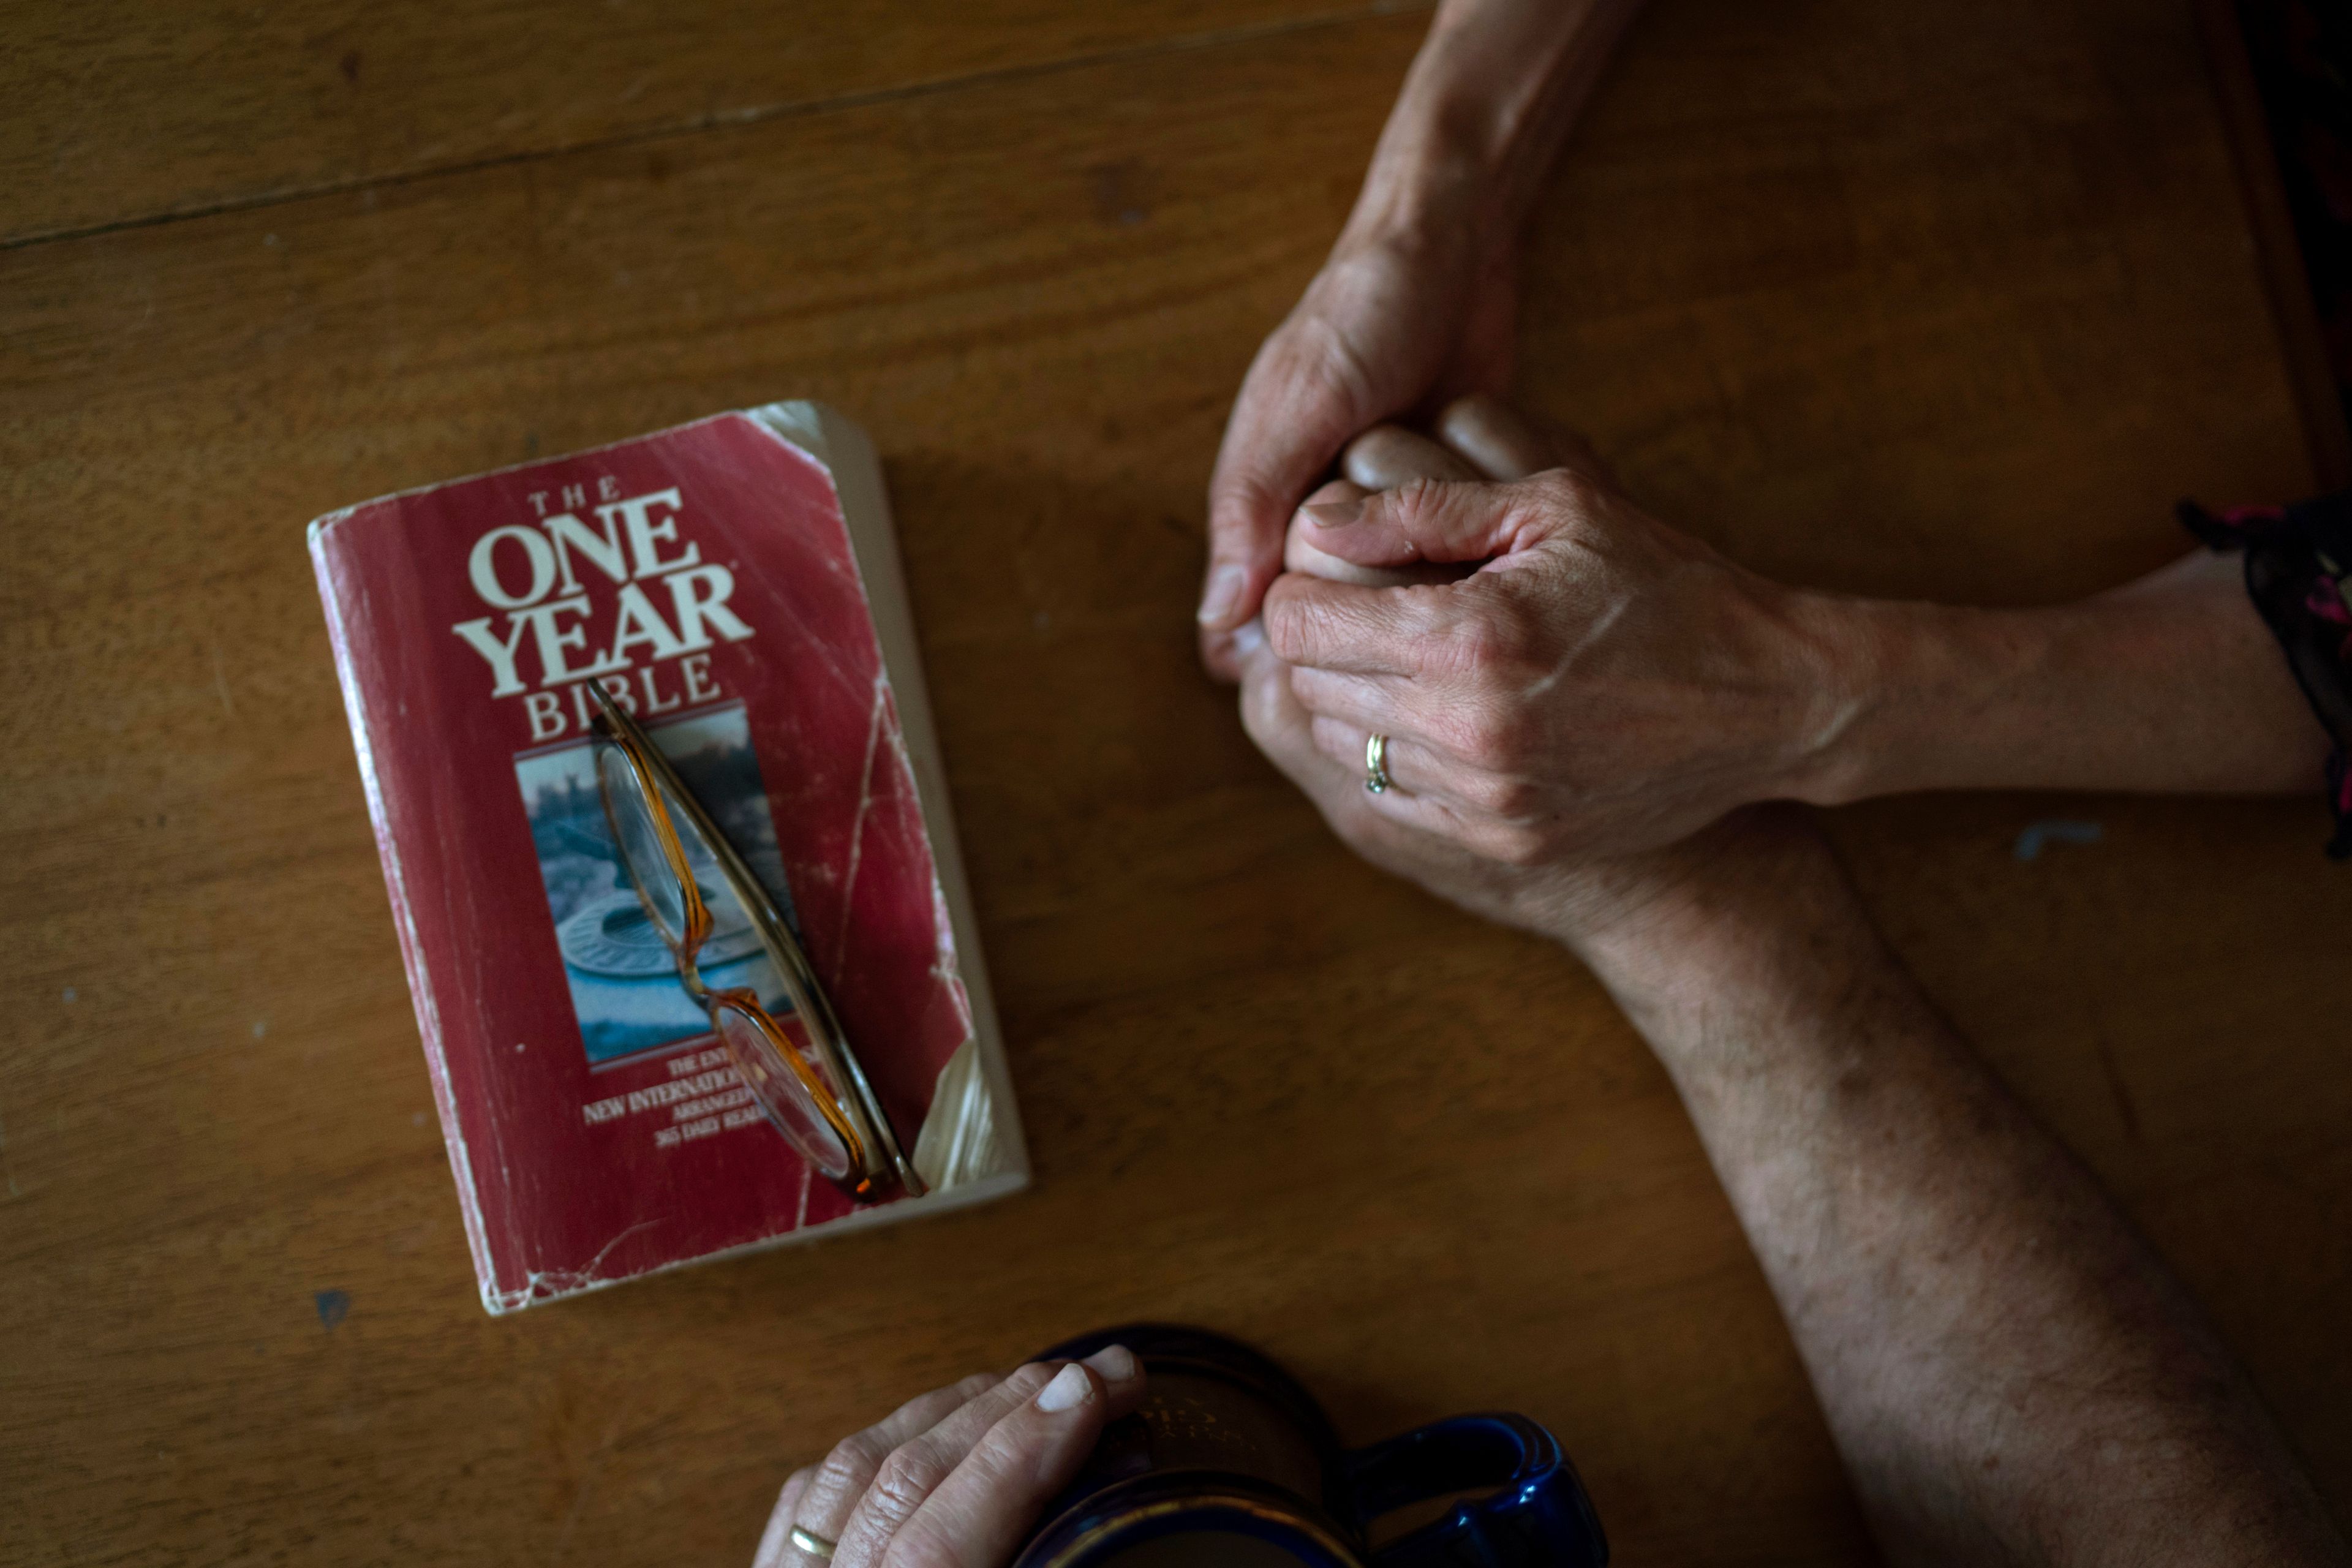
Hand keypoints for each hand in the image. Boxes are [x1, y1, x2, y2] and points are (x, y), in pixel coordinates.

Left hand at [755, 1348, 1143, 1567]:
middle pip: (906, 1482)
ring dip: (957, 1410)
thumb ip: (1034, 1563)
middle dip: (1012, 1409)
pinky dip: (886, 1442)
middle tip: (1103, 1370)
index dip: (1020, 1455)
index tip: (1094, 1391)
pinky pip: (813, 1491)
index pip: (940, 1540)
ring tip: (1039, 1382)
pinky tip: (939, 1422)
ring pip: (856, 1466)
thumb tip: (1098, 1494)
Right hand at [1198, 149, 1518, 678]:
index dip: (1278, 664)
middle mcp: (1315, 523)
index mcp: (1260, 506)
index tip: (1325, 690)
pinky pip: (1444, 569)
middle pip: (1322, 628)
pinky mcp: (1441, 507)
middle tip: (1400, 670)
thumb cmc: (1361, 313)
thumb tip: (1217, 618)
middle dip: (1354, 651)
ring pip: (1387, 612)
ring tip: (1448, 634)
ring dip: (1412, 624)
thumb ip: (1254, 499)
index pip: (1247, 622)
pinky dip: (1461, 582)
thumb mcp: (1301, 401)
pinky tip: (1487, 593)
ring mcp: (1381, 518)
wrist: (1451, 248)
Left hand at [1261, 403, 1846, 873]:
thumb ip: (1423, 510)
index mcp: (1470, 638)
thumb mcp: (1559, 509)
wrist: (1769, 703)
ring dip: (1355, 697)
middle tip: (1369, 607)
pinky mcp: (1503, 838)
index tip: (1334, 568)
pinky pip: (1391, 796)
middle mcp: (1466, 729)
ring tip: (1411, 656)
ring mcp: (1484, 797)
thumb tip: (1314, 521)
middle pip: (1308, 685)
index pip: (1297, 623)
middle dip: (1323, 640)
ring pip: (1344, 744)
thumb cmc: (1667, 586)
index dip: (1300, 587)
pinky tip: (1447, 712)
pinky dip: (1397, 752)